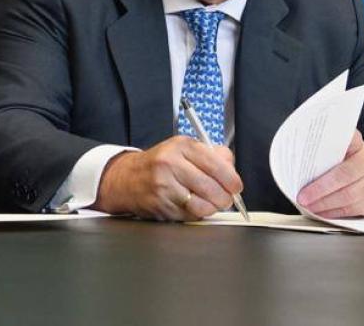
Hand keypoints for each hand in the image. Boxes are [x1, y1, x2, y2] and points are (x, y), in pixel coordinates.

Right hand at [92, 136, 242, 220]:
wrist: (127, 178)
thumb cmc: (159, 164)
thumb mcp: (183, 149)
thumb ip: (212, 154)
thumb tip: (231, 167)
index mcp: (180, 146)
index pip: (216, 164)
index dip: (231, 179)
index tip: (236, 186)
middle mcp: (170, 164)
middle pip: (211, 187)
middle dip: (225, 197)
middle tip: (226, 198)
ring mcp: (164, 186)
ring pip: (203, 205)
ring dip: (213, 208)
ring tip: (211, 203)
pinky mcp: (161, 205)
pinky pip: (191, 216)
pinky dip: (197, 214)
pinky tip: (193, 206)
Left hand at [296, 130, 363, 217]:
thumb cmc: (353, 167)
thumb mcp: (344, 153)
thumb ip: (326, 150)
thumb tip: (297, 151)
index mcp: (358, 145)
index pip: (348, 138)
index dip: (336, 141)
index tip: (317, 145)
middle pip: (344, 175)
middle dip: (320, 188)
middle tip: (302, 196)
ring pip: (348, 195)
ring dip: (324, 203)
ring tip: (308, 206)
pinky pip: (351, 209)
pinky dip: (333, 212)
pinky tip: (320, 212)